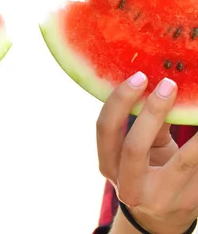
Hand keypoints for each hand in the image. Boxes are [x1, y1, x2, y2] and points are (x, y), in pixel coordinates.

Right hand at [97, 71, 197, 233]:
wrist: (161, 219)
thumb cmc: (147, 171)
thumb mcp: (142, 149)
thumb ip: (148, 124)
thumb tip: (158, 85)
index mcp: (108, 165)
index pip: (106, 128)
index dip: (120, 101)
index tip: (140, 77)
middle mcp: (127, 186)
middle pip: (134, 147)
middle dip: (152, 112)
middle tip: (169, 84)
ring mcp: (158, 199)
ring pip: (182, 162)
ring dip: (195, 135)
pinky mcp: (188, 205)